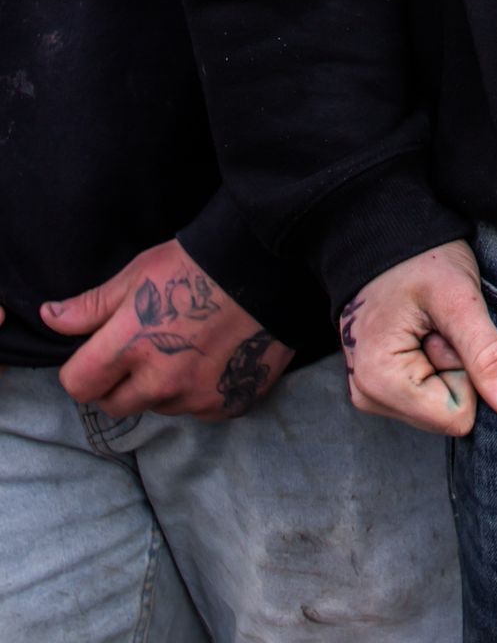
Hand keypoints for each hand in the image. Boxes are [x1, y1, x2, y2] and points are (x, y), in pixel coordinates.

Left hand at [44, 244, 292, 420]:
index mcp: (132, 345)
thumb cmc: (198, 263)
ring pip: (157, 407)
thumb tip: (50, 318)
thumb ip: (92, 306)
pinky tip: (213, 356)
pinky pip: (196, 410)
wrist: (269, 266)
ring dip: (161, 387)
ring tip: (187, 345)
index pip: (78, 385)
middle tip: (146, 346)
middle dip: (120, 381)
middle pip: (114, 404)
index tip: (100, 351)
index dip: (84, 367)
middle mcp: (161, 381)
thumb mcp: (140, 273)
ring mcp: (196, 397)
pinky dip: (197, 391)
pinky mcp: (226, 405)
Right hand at [339, 242, 496, 436]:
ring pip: (440, 406)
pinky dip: (436, 363)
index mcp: (379, 381)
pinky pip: (429, 395)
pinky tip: (422, 332)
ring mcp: (371, 394)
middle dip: (455, 367)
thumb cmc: (421, 259)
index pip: (457, 416)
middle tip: (440, 324)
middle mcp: (367, 396)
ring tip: (430, 325)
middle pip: (447, 414)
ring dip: (446, 364)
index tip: (448, 330)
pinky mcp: (381, 387)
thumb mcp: (460, 299)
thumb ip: (488, 355)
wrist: (389, 234)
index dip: (467, 372)